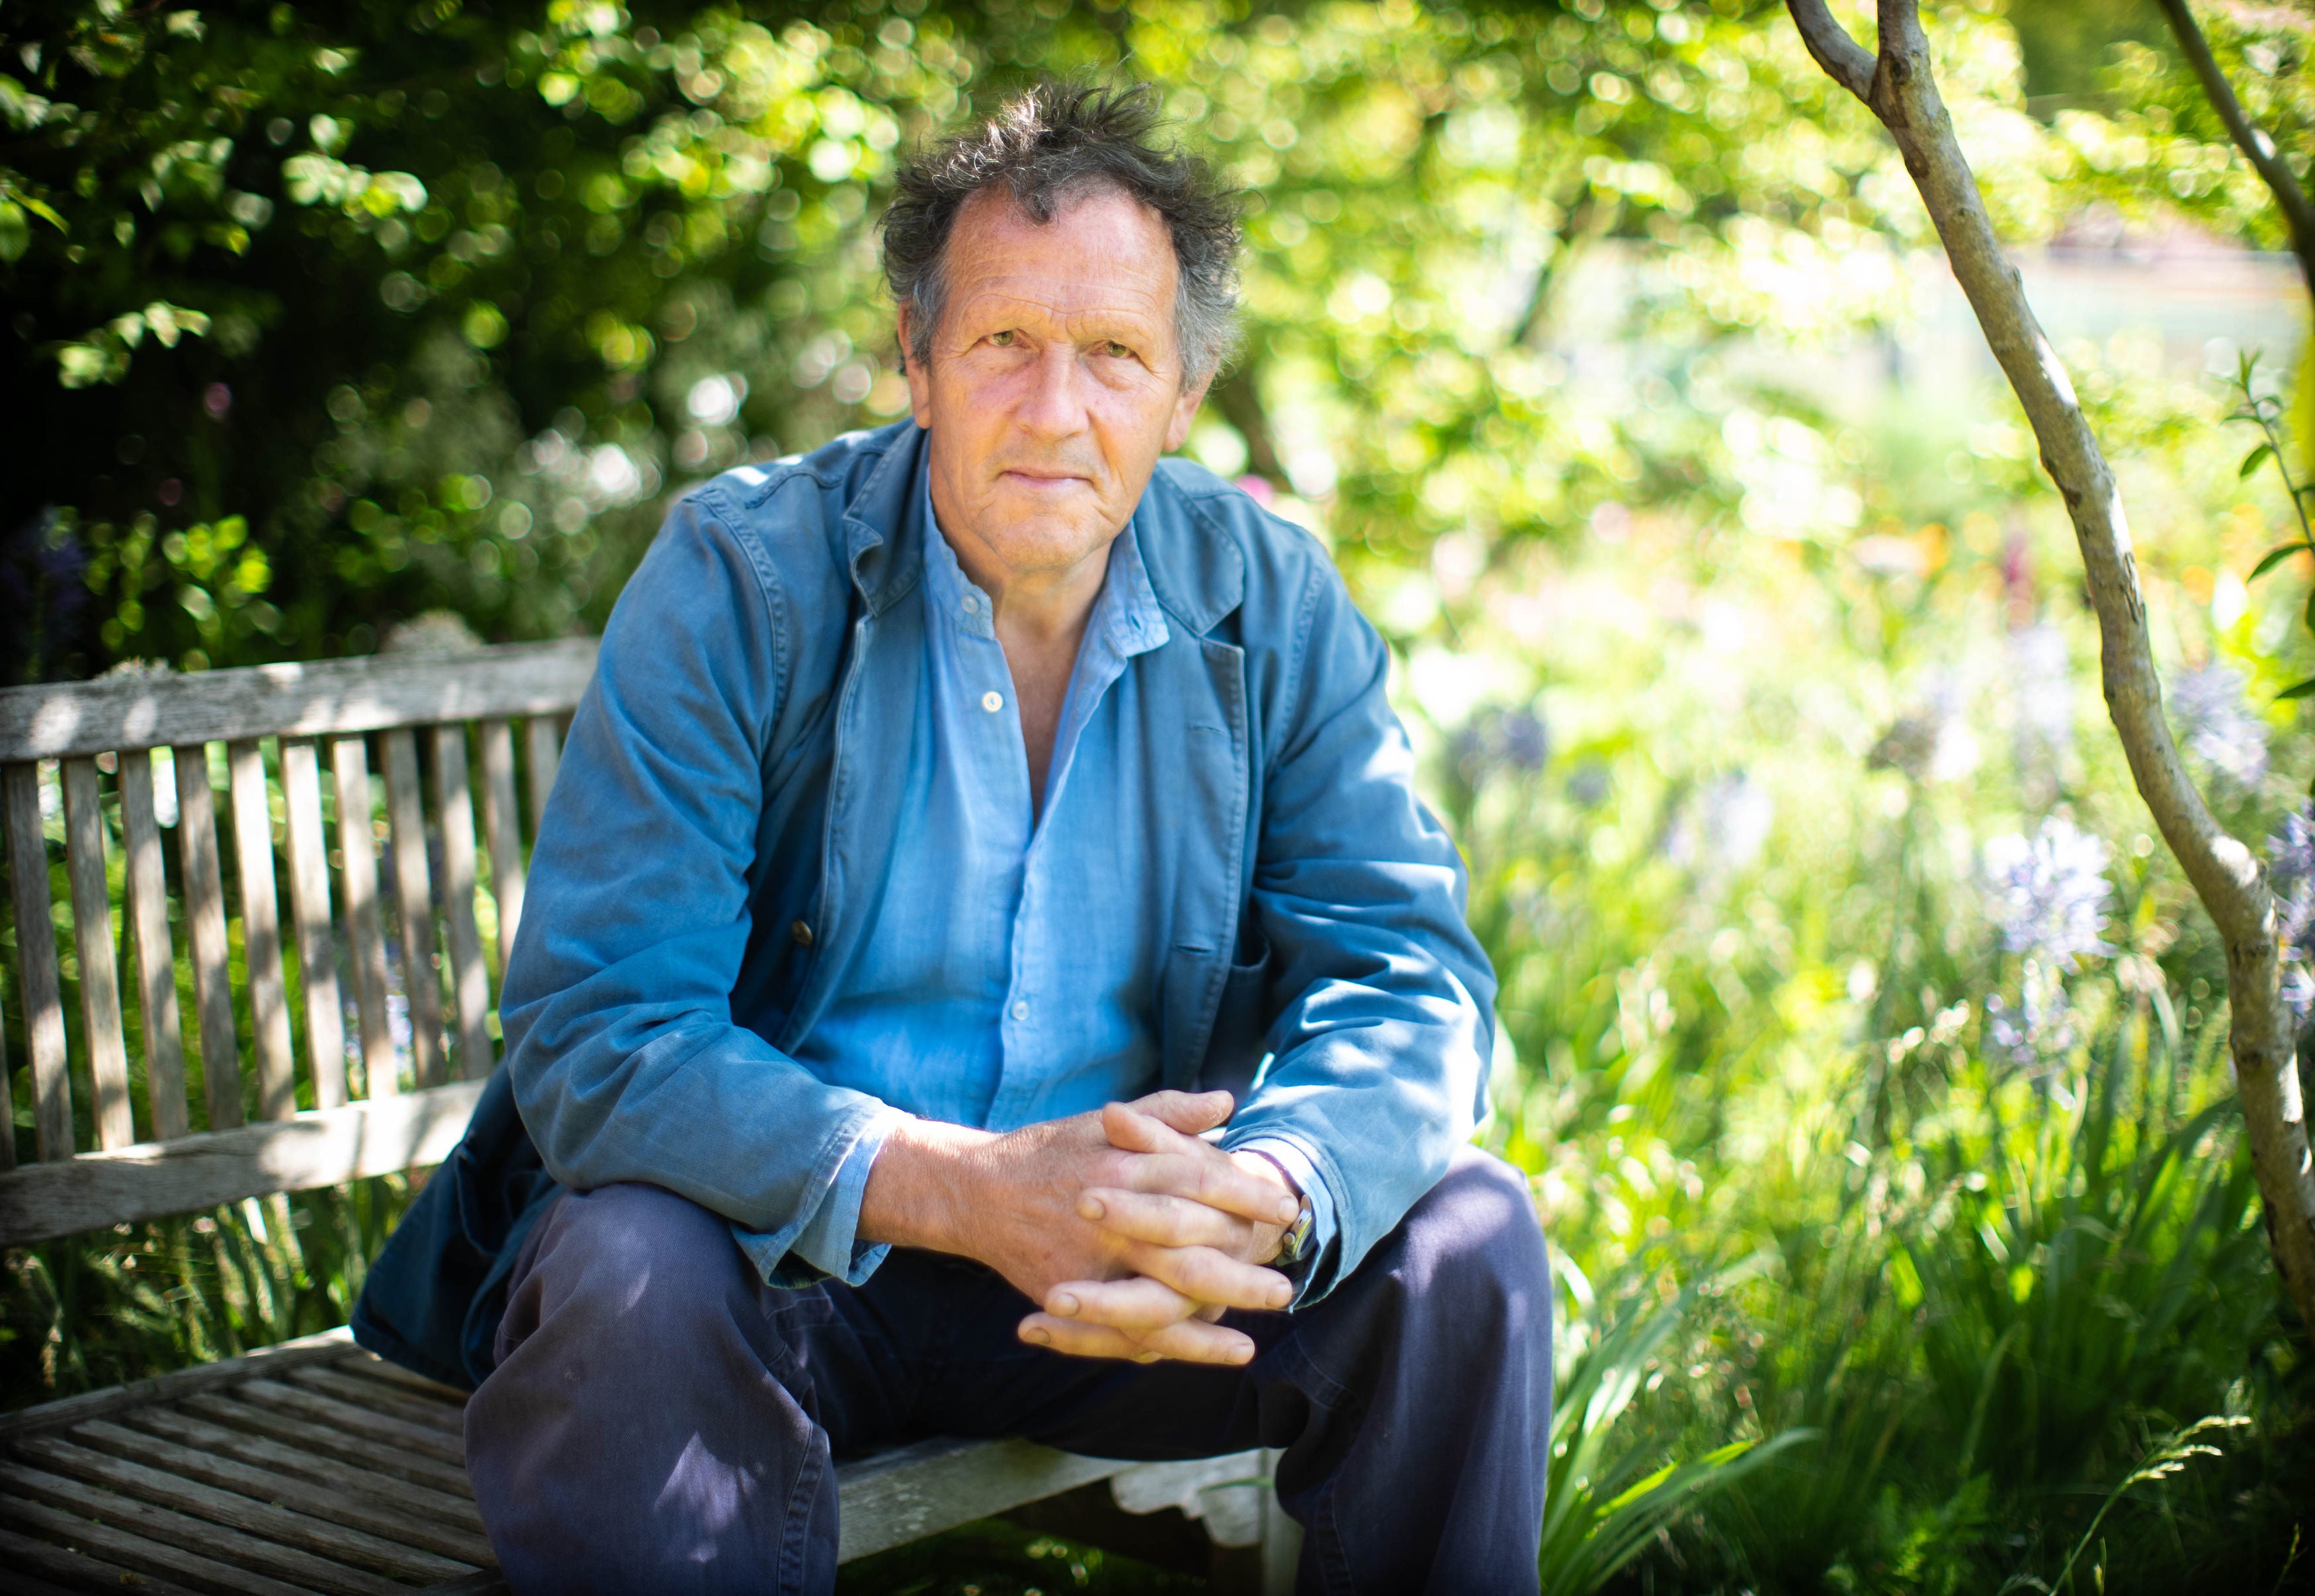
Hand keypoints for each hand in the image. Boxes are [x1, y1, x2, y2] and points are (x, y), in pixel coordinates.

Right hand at [857, 1089, 1300, 1364]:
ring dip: (1205, 1329)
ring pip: (1156, 1305)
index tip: (1288, 1209)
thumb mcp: (1107, 1121)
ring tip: (1250, 1345)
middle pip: (1187, 1252)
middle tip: (1285, 1287)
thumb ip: (1168, 1114)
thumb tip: (1227, 1103)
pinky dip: (1153, 1351)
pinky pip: (1118, 1335)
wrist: (975, 1190)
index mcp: (1124, 1165)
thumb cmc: (1051, 1151)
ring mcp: (1086, 1262)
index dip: (1247, 1195)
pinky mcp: (1067, 1296)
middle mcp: (1110, 1216)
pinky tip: (1182, 1364)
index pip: (1201, 1180)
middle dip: (1239, 1275)